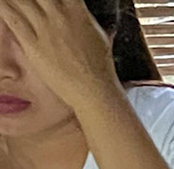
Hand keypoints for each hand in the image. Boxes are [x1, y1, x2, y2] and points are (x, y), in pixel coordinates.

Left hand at [0, 0, 120, 115]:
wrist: (94, 91)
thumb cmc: (100, 67)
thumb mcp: (97, 34)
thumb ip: (82, 17)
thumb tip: (76, 10)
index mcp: (77, 10)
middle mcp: (59, 15)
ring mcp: (44, 29)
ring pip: (19, 1)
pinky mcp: (33, 44)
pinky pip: (12, 19)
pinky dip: (3, 8)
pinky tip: (0, 3)